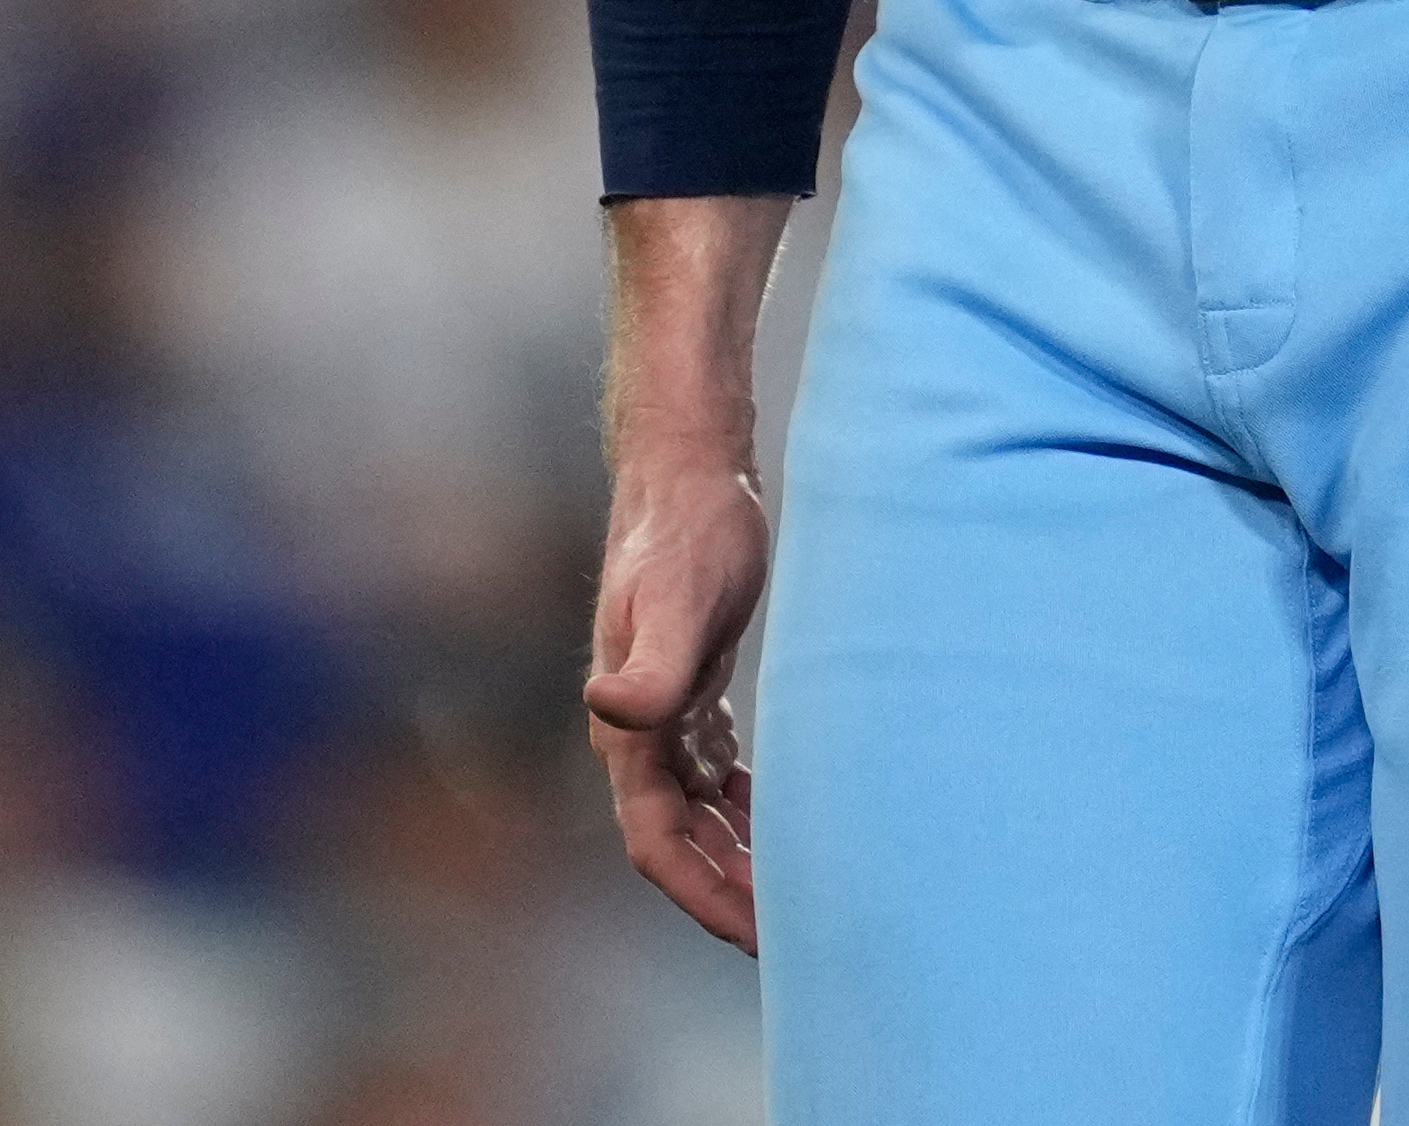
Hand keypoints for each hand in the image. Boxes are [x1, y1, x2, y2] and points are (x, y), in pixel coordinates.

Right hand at [586, 456, 773, 948]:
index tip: (757, 935)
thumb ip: (650, 667)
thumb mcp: (676, 599)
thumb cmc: (684, 532)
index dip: (703, 896)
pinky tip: (785, 820)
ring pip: (699, 814)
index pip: (656, 844)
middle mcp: (639, 732)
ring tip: (798, 892)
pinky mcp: (695, 687)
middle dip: (729, 892)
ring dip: (740, 856)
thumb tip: (609, 709)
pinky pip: (715, 774)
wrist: (687, 472)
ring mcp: (665, 712)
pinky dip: (746, 806)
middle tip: (798, 933)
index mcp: (629, 729)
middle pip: (680, 842)